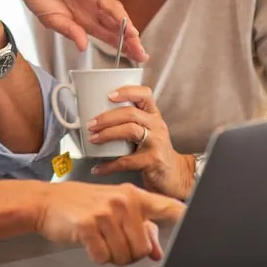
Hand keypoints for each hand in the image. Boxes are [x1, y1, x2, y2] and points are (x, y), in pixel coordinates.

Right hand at [12, 0, 148, 61]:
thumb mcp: (53, 22)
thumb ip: (70, 32)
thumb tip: (84, 46)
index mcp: (84, 23)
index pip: (108, 38)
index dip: (123, 48)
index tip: (136, 58)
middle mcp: (91, 10)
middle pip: (116, 27)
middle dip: (129, 41)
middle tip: (141, 53)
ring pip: (114, 9)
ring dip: (124, 21)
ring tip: (133, 34)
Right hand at [34, 182, 184, 265]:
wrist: (47, 202)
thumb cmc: (84, 206)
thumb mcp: (114, 211)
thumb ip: (141, 230)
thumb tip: (158, 252)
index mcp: (134, 196)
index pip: (168, 207)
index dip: (187, 218)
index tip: (206, 224)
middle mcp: (123, 201)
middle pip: (144, 249)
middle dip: (130, 254)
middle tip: (113, 241)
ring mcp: (106, 212)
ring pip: (125, 256)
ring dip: (113, 256)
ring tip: (101, 240)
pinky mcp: (89, 225)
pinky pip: (104, 256)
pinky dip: (97, 255)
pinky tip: (89, 242)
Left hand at [88, 86, 195, 200]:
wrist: (174, 174)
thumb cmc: (154, 151)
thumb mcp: (148, 131)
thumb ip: (131, 122)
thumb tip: (97, 118)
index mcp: (154, 115)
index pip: (145, 94)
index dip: (127, 92)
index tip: (109, 95)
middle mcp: (157, 126)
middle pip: (131, 113)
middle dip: (107, 118)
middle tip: (91, 124)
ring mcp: (157, 143)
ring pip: (130, 130)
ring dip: (107, 134)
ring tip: (93, 139)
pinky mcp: (153, 161)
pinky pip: (127, 161)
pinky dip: (109, 165)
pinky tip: (98, 168)